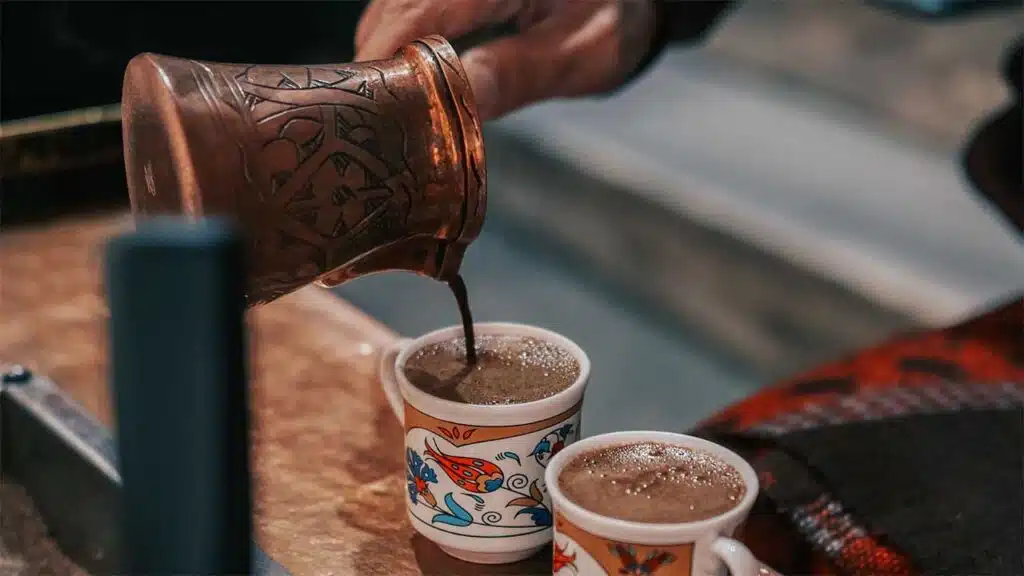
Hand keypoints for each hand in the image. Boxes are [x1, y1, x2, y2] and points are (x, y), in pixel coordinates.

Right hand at [355, 0, 658, 120]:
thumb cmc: (614, 22)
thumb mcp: (577, 54)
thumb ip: (516, 74)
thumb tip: (457, 106)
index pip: (423, 7)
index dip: (389, 53)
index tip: (369, 100)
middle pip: (399, 3)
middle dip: (381, 55)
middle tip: (373, 116)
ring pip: (396, 2)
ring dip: (386, 46)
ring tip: (386, 101)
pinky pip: (410, 1)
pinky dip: (401, 34)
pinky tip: (405, 72)